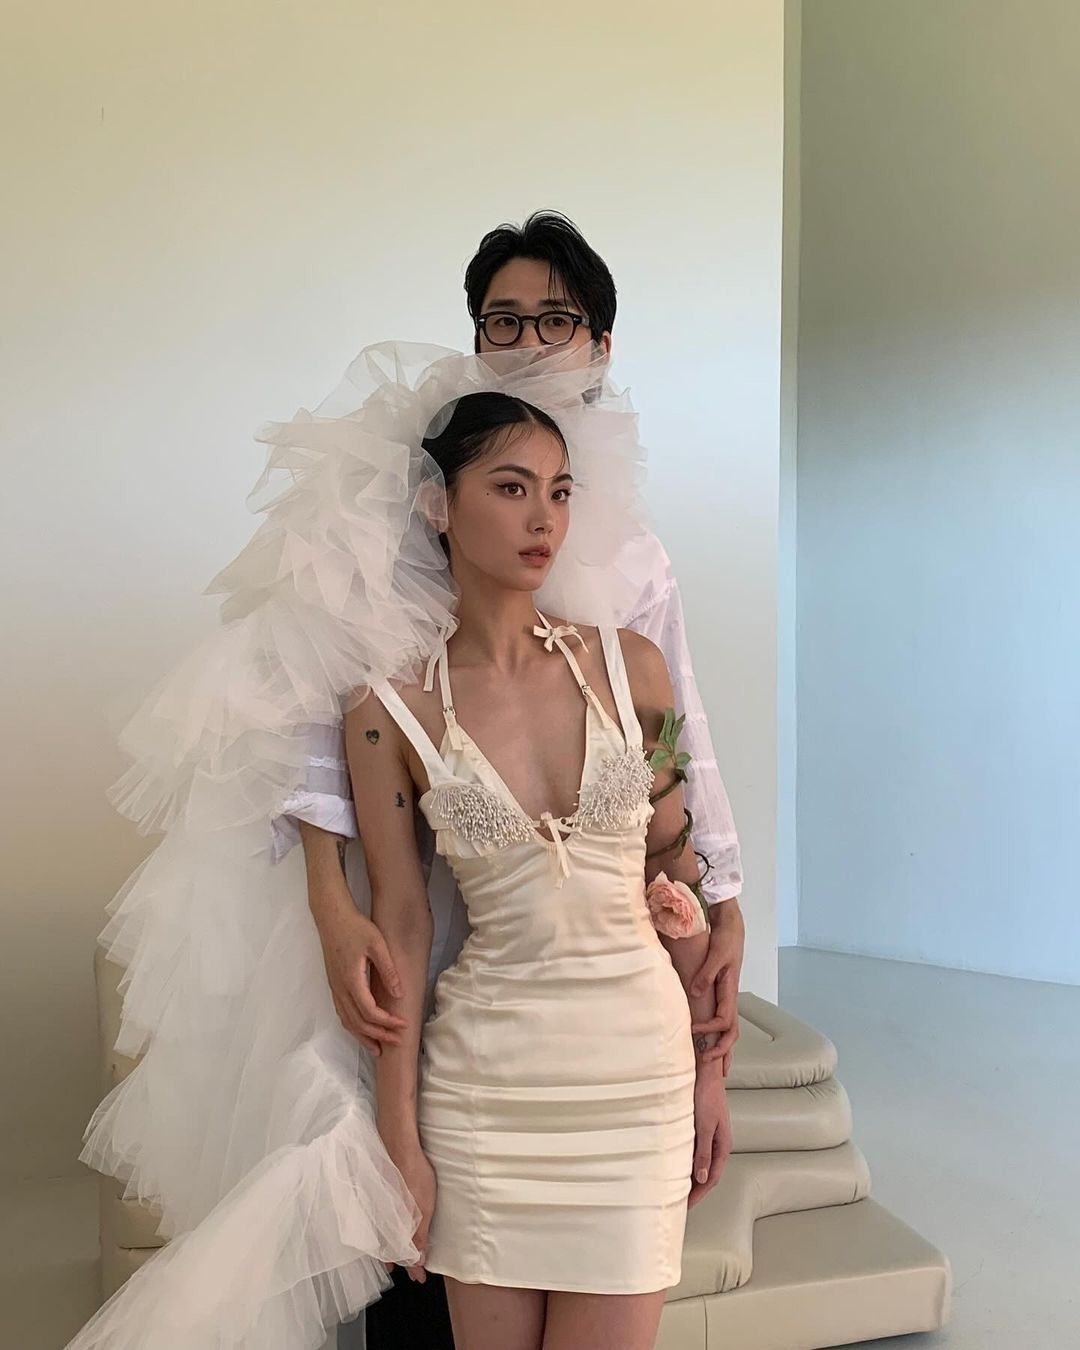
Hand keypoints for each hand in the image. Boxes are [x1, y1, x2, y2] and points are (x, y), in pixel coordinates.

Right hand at [313, 890, 406, 1053]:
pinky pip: (342, 1013)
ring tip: (379, 1048)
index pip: (370, 1012)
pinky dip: (353, 1026)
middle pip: (358, 1022)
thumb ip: (388, 970)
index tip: (403, 1025)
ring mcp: (335, 988)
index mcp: (351, 980)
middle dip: (379, 1035)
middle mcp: (340, 989)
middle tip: (397, 1041)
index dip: (387, 1023)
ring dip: (363, 1036)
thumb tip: (399, 994)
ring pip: (347, 1021)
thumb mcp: (377, 944)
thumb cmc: (356, 928)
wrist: (332, 917)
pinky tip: (362, 1030)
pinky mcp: (334, 985)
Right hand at [386, 1139, 436, 1282]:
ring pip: (380, 1237)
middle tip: (401, 1272)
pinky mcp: (376, 1197)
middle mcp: (383, 1222)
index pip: (402, 1256)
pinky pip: (377, 1223)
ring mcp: (378, 1209)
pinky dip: (381, 1233)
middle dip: (396, 1261)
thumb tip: (418, 1263)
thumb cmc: (414, 1175)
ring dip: (387, 1250)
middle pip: (388, 1249)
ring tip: (391, 1260)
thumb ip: (419, 1237)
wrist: (398, 1146)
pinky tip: (383, 1232)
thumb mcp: (424, 1209)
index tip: (419, 1278)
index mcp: (394, 1227)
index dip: (412, 1268)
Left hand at [688, 1061, 730, 1208]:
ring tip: (676, 1189)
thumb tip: (702, 1177)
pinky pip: (694, 1151)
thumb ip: (703, 1152)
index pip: (712, 1178)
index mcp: (723, 1145)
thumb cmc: (707, 1095)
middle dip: (695, 1190)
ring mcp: (709, 1136)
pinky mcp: (700, 1128)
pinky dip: (686, 1162)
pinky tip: (675, 1166)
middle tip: (679, 1203)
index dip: (699, 1194)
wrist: (705, 1073)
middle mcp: (717, 1143)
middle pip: (707, 1173)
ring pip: (700, 1163)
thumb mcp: (704, 1126)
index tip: (686, 1206)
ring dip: (690, 1176)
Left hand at [690, 900, 744, 1074]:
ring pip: (728, 1028)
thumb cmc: (726, 940)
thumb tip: (695, 994)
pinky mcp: (722, 992)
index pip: (724, 1020)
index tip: (694, 1031)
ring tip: (711, 1062)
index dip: (710, 1029)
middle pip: (731, 1031)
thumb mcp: (716, 955)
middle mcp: (731, 996)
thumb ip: (706, 975)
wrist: (732, 927)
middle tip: (704, 1060)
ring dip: (721, 1046)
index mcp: (730, 990)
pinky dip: (717, 1033)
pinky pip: (722, 1018)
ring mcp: (727, 996)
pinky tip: (708, 1039)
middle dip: (721, 1049)